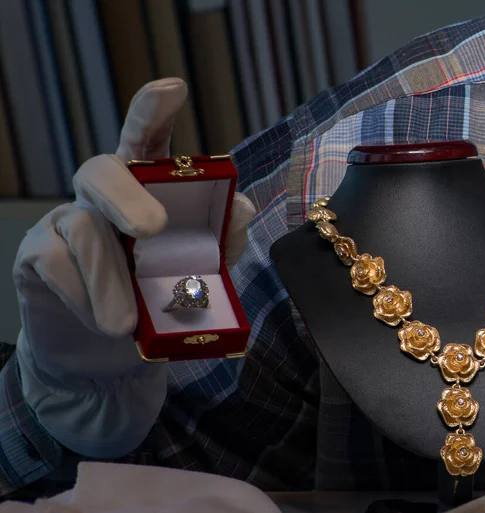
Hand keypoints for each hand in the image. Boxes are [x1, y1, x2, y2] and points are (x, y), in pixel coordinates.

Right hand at [12, 78, 255, 457]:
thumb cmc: (158, 301)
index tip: (173, 87)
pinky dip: (85, 296)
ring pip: (82, 228)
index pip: (147, 140)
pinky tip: (103, 322)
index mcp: (145, 191)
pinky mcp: (39, 255)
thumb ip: (221, 238)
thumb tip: (240, 205)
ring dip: (110, 279)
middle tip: (152, 229)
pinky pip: (56, 265)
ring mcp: (66, 222)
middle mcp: (104, 197)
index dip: (155, 111)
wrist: (108, 357)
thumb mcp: (199, 271)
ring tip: (126, 322)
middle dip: (127, 196)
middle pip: (103, 170)